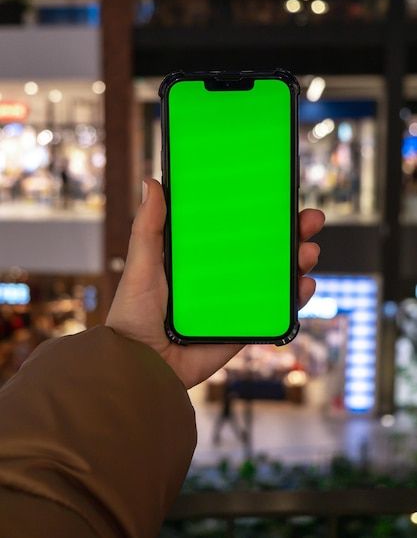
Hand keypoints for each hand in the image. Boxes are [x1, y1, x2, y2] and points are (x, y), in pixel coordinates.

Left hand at [106, 179, 324, 388]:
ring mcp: (236, 303)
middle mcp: (222, 277)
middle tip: (309, 219)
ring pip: (276, 279)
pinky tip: (305, 285)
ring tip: (309, 252)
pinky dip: (295, 299)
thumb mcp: (141, 263)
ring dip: (299, 263)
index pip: (237, 228)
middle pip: (264, 250)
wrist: (141, 364)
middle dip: (292, 234)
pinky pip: (275, 313)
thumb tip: (152, 181)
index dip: (260, 212)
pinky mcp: (243, 328)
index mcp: (200, 257)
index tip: (280, 194)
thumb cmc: (134, 312)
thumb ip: (149, 227)